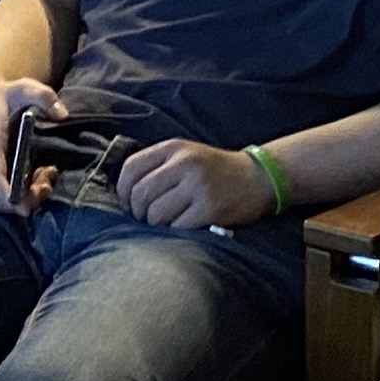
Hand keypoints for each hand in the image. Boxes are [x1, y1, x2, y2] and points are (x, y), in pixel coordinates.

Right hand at [0, 76, 62, 213]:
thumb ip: (45, 97)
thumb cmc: (8, 94)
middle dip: (25, 199)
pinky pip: (1, 195)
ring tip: (48, 175)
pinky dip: (21, 193)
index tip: (26, 206)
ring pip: (0, 200)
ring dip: (26, 197)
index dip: (8, 194)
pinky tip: (39, 175)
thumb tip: (63, 115)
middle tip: (49, 182)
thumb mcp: (26, 86)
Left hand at [117, 139, 273, 230]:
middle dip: (137, 213)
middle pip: (140, 194)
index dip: (122, 191)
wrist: (257, 177)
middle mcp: (184, 163)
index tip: (127, 204)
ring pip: (156, 213)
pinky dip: (174, 232)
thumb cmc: (215, 170)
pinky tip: (181, 228)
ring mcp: (198, 186)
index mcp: (174, 148)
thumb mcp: (186, 155)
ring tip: (164, 224)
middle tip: (145, 220)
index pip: (131, 168)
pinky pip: (177, 226)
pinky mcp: (210, 208)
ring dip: (155, 225)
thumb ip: (158, 166)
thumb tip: (125, 194)